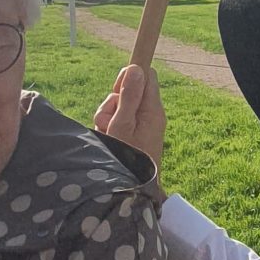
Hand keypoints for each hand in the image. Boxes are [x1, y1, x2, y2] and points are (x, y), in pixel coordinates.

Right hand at [94, 63, 166, 181]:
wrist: (134, 190)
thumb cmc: (128, 158)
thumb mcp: (123, 124)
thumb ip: (128, 96)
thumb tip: (136, 68)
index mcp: (152, 109)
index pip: (147, 75)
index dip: (130, 76)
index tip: (117, 88)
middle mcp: (150, 114)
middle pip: (129, 91)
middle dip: (113, 101)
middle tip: (109, 120)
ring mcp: (143, 125)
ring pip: (120, 106)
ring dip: (108, 116)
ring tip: (108, 134)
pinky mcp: (135, 134)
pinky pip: (119, 121)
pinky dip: (110, 127)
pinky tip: (108, 139)